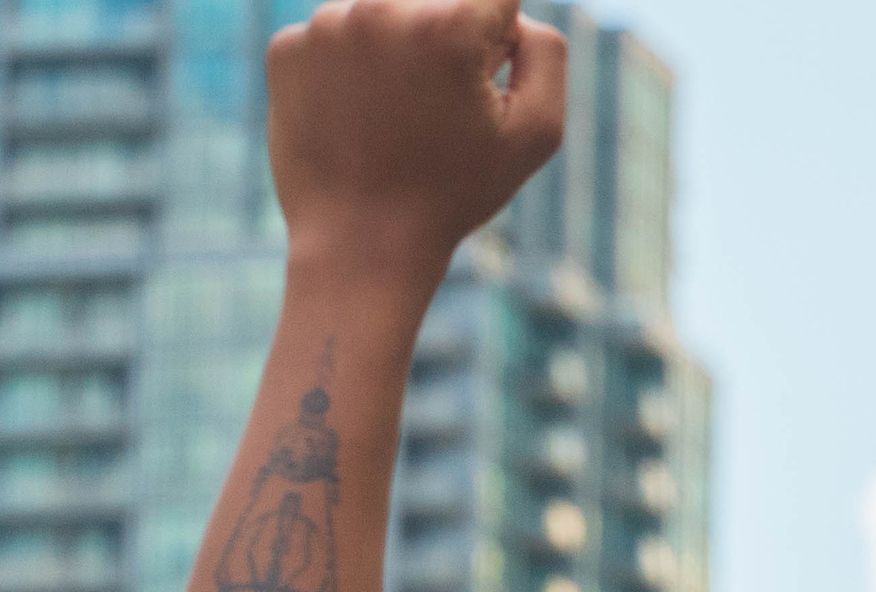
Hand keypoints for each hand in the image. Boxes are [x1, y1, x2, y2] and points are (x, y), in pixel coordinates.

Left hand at [267, 0, 565, 279]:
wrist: (360, 241)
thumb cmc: (456, 189)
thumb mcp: (537, 130)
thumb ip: (545, 52)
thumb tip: (512, 16)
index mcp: (447, 22)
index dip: (498, 42)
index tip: (480, 85)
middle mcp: (381, 7)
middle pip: (436, 1)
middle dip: (445, 45)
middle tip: (436, 113)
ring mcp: (325, 25)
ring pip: (385, 14)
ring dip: (398, 53)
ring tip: (394, 120)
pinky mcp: (286, 48)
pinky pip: (337, 38)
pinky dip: (352, 71)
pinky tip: (358, 120)